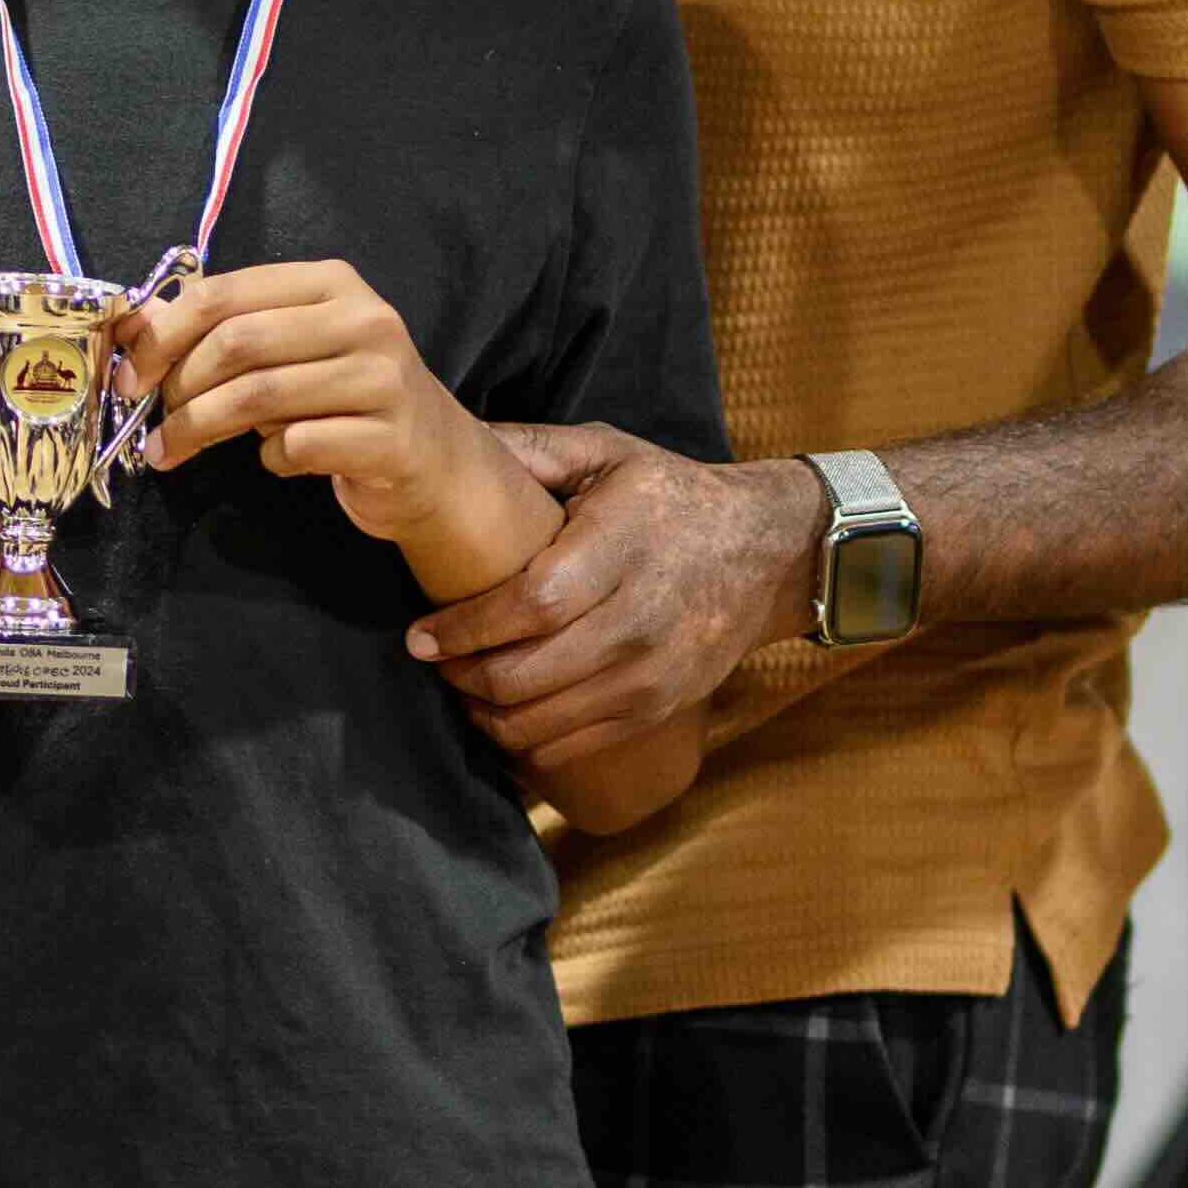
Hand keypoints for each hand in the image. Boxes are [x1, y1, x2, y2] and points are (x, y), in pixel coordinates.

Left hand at [121, 259, 498, 549]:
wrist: (436, 460)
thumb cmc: (347, 399)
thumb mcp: (291, 350)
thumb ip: (223, 332)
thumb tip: (134, 329)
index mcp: (331, 283)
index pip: (225, 294)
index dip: (164, 336)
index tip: (129, 376)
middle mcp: (363, 320)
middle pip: (238, 344)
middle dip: (180, 388)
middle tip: (156, 422)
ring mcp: (383, 378)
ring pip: (259, 398)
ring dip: (200, 430)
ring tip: (173, 451)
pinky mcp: (389, 438)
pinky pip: (295, 446)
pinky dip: (270, 458)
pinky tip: (279, 459)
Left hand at [408, 432, 822, 763]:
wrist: (767, 552)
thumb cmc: (670, 497)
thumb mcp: (608, 452)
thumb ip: (530, 449)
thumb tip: (446, 443)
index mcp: (621, 547)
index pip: (532, 605)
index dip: (467, 629)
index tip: (419, 636)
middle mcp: (640, 618)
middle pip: (528, 675)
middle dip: (463, 676)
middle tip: (433, 661)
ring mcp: (652, 673)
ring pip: (543, 722)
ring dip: (485, 713)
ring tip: (461, 686)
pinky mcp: (657, 708)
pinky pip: (572, 744)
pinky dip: (524, 738)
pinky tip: (503, 711)